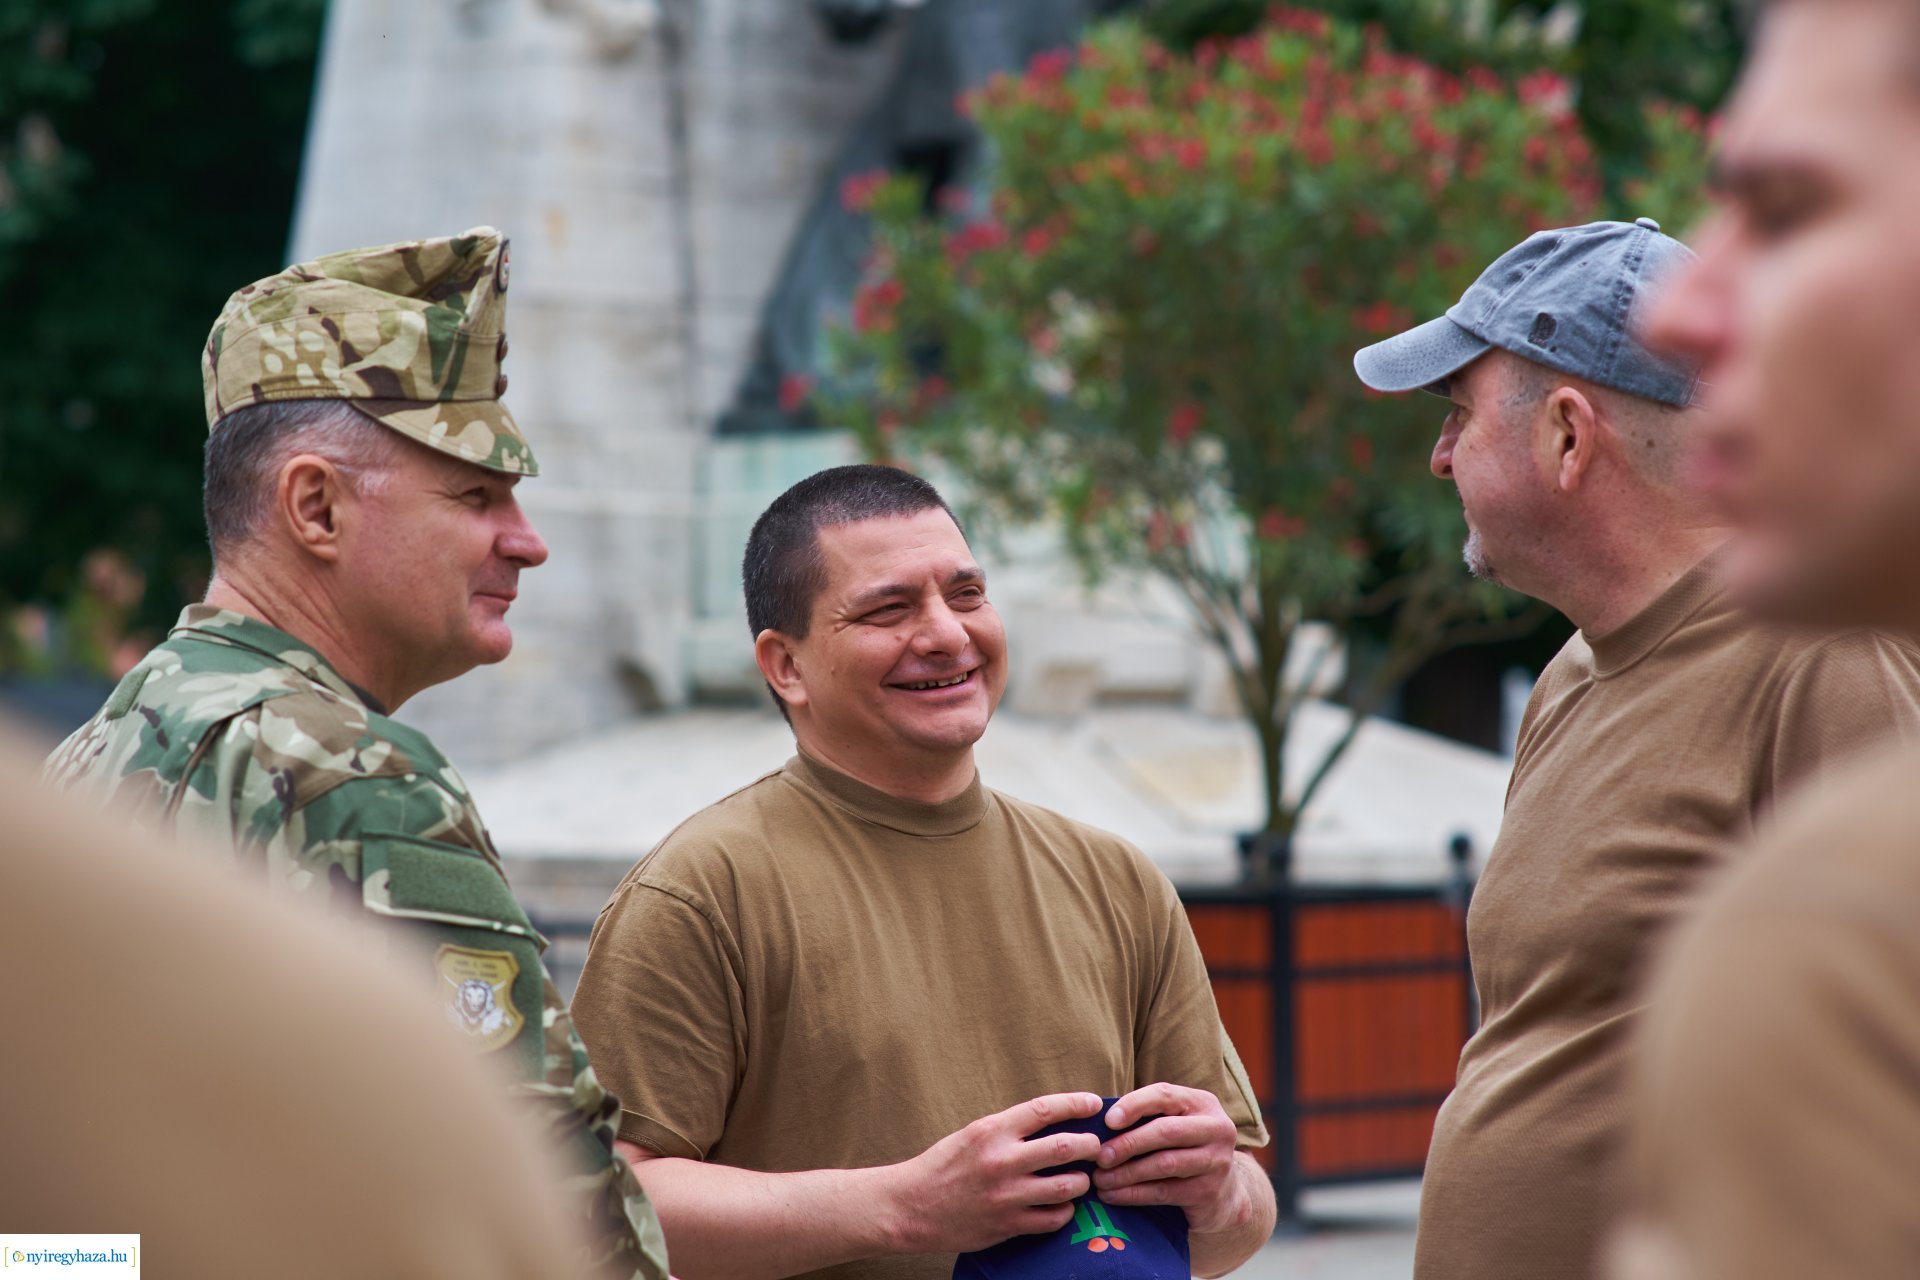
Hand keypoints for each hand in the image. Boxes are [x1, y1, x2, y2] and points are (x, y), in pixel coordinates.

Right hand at [887, 1092, 1105, 1253]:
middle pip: (1065, 1148)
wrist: (911, 1206)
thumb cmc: (944, 1166)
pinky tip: (1061, 1206)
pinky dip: (1064, 1211)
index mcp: (991, 1130)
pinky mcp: (1007, 1225)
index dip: (1075, 1104)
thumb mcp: (974, 1135)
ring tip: (1080, 1179)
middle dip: (1090, 1145)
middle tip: (1095, 1147)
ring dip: (1081, 1182)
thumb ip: (1010, 1130)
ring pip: (1066, 1187)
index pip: (1044, 1109)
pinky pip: (1053, 1219)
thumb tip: (1055, 1124)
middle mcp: (1001, 1161)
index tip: (1093, 1104)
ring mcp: (1006, 1195)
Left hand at [1091, 1084, 1245, 1234]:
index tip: (1108, 1121)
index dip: (1134, 1105)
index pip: (1165, 1095)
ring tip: (1100, 1179)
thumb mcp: (1174, 1124)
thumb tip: (1098, 1124)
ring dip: (1127, 1173)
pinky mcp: (1209, 1192)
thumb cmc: (1184, 1149)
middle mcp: (1217, 1128)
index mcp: (1203, 1103)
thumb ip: (1147, 1118)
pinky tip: (1114, 1195)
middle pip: (1166, 1131)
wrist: (1224, 1193)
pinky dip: (1134, 1194)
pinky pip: (1164, 1192)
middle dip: (1128, 1143)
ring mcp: (1217, 1161)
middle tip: (1099, 1157)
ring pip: (1165, 1164)